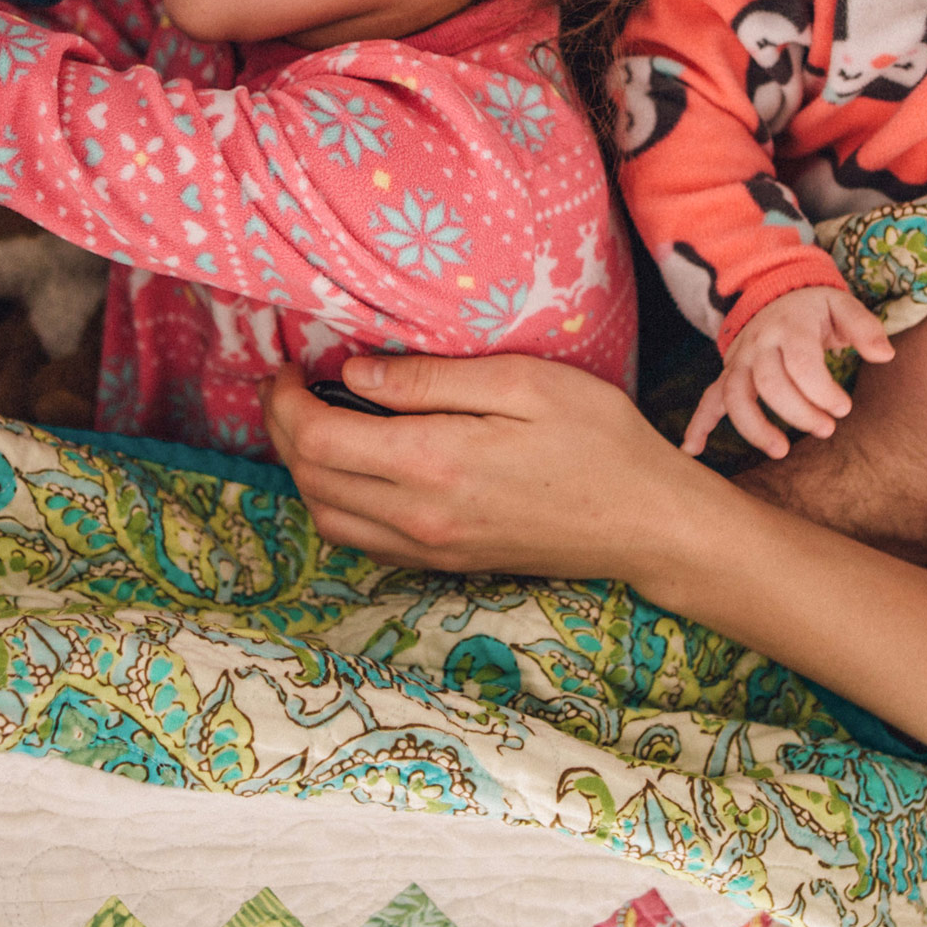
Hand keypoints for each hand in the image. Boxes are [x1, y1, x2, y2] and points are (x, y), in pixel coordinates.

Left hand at [264, 355, 735, 585]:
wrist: (645, 523)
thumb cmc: (598, 440)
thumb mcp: (523, 382)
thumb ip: (431, 378)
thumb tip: (354, 373)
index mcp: (432, 463)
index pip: (316, 437)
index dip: (284, 397)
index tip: (289, 363)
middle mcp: (418, 516)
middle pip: (308, 477)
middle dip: (282, 427)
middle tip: (290, 384)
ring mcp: (428, 548)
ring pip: (325, 516)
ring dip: (302, 469)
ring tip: (314, 421)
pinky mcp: (443, 563)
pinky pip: (359, 540)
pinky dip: (335, 501)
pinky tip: (353, 467)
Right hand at [687, 283, 894, 458]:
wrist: (775, 292)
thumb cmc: (815, 308)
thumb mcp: (843, 306)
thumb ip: (865, 328)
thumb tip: (885, 355)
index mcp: (790, 325)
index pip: (801, 363)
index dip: (822, 390)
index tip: (843, 408)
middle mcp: (759, 343)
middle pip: (769, 383)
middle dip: (798, 412)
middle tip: (827, 429)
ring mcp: (740, 360)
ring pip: (735, 395)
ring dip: (754, 427)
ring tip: (779, 451)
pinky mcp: (730, 373)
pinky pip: (708, 399)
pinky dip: (698, 424)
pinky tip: (692, 450)